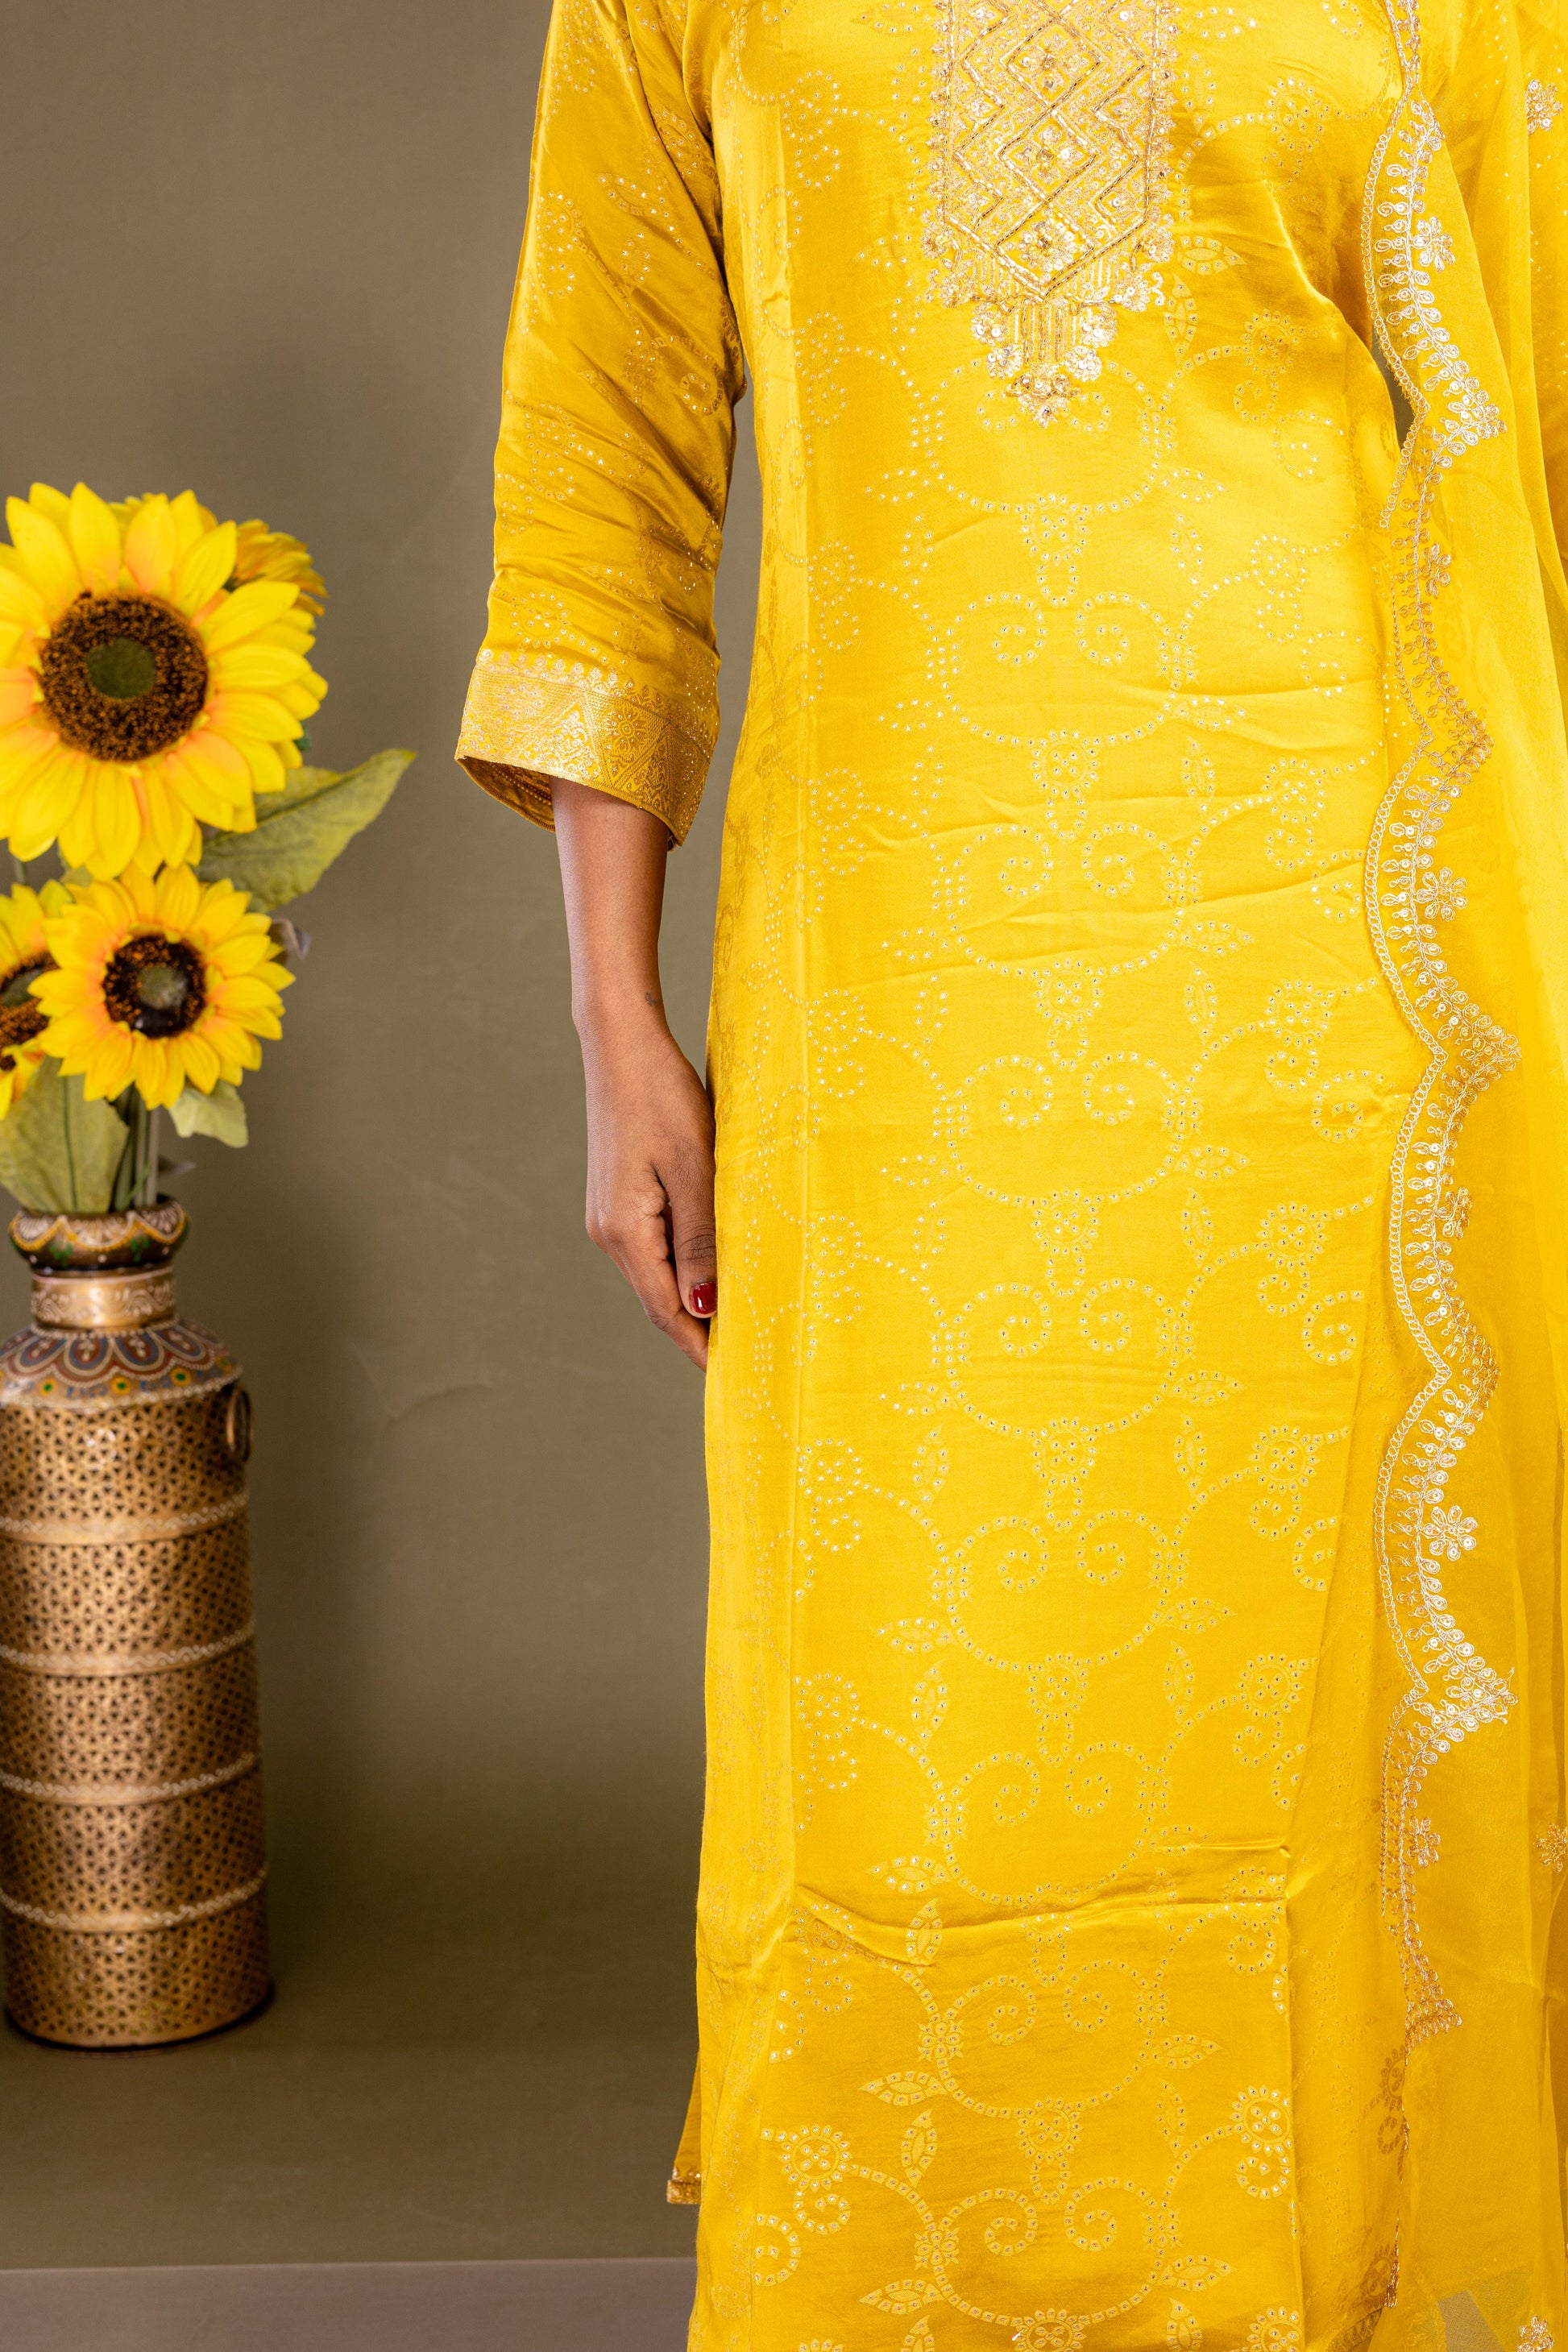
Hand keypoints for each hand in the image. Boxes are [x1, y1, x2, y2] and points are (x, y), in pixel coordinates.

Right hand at [580, 1013, 715, 1368]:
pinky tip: (713, 1269)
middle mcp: (609, 1232)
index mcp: (624, 1232)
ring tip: (740, 1319)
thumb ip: (700, 1240)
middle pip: (659, 1299)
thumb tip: (703, 1306)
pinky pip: (654, 1247)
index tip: (737, 1376)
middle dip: (699, 1331)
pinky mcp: (618, 1198)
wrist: (623, 1045)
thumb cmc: (663, 1098)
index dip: (701, 1347)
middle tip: (748, 1357)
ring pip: (657, 1275)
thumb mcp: (694, 1169)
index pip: (667, 1311)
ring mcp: (609, 1216)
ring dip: (694, 1299)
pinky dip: (684, 1267)